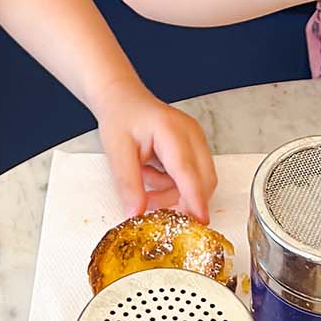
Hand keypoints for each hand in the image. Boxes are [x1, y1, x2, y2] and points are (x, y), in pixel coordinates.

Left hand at [95, 86, 217, 221]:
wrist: (123, 99)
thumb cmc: (121, 116)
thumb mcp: (116, 151)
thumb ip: (128, 184)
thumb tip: (136, 214)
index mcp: (171, 130)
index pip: (187, 171)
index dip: (194, 198)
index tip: (200, 221)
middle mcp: (191, 134)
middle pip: (203, 180)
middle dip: (182, 201)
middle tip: (154, 209)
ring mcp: (196, 140)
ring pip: (199, 181)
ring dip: (174, 193)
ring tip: (145, 181)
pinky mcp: (194, 147)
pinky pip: (193, 177)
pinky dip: (174, 185)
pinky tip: (152, 173)